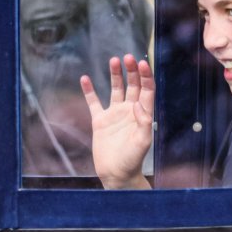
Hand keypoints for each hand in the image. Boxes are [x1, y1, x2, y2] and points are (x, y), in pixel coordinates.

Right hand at [80, 54, 153, 189]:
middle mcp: (129, 111)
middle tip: (128, 57)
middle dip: (131, 71)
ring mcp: (114, 114)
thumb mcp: (142, 142)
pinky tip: (85, 78)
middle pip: (132, 86)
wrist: (116, 174)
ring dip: (115, 75)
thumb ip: (143, 122)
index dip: (145, 76)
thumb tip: (137, 103)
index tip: (142, 63)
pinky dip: (89, 91)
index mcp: (142, 115)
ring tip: (113, 60)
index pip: (146, 90)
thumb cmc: (132, 160)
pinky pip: (94, 102)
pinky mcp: (100, 120)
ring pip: (115, 89)